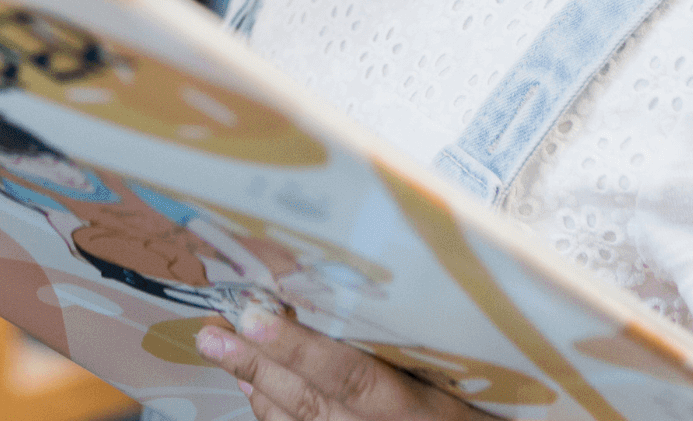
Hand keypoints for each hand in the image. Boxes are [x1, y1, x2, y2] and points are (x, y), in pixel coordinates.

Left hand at [194, 307, 493, 420]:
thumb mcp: (459, 373)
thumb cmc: (480, 404)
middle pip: (310, 401)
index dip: (299, 348)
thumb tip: (361, 284)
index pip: (350, 375)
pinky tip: (251, 387)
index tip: (256, 317)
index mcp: (416, 407)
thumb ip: (415, 337)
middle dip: (258, 364)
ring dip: (257, 385)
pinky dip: (271, 413)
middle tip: (212, 332)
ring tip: (222, 348)